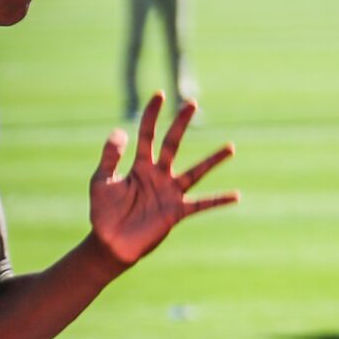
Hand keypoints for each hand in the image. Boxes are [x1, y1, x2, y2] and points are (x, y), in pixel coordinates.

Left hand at [90, 95, 237, 267]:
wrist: (110, 243)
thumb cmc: (104, 212)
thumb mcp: (101, 181)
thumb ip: (110, 157)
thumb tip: (121, 131)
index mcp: (140, 166)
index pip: (147, 135)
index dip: (151, 115)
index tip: (158, 95)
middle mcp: (158, 175)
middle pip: (172, 144)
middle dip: (180, 124)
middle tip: (191, 102)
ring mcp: (169, 192)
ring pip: (195, 172)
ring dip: (212, 160)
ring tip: (230, 148)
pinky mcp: (175, 211)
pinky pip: (201, 204)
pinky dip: (218, 200)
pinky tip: (237, 195)